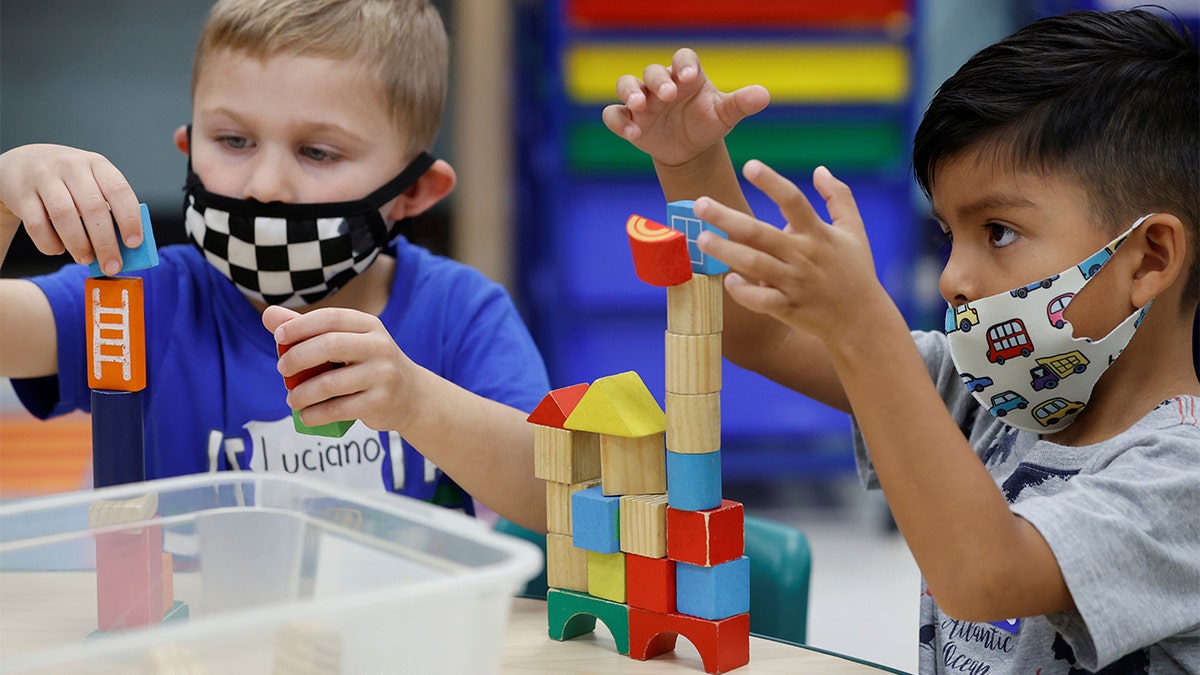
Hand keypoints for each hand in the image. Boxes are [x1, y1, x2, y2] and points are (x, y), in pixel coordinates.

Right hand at [0, 144, 141, 274]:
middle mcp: (71, 166)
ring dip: (79, 245)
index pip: (119, 191)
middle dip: (106, 243)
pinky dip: (50, 243)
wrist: (20, 165)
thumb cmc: (67, 181)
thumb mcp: (91, 182)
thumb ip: (109, 208)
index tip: (134, 244)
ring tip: (86, 260)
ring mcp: (43, 177)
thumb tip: (127, 248)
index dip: (129, 219)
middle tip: (112, 265)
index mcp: (97, 164)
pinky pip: (37, 224)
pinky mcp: (21, 193)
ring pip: (65, 216)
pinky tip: (58, 250)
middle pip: (93, 208)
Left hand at [263, 305, 421, 431]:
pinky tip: (306, 416)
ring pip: (330, 382)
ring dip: (302, 393)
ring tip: (292, 399)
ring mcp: (382, 375)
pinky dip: (316, 414)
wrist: (411, 395)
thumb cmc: (368, 364)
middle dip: (297, 358)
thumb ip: (308, 329)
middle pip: (329, 345)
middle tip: (283, 370)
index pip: (331, 318)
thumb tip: (269, 316)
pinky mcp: (380, 402)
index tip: (279, 337)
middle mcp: (379, 346)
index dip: (301, 325)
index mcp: (368, 325)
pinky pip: (339, 409)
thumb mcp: (346, 341)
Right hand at [602, 48, 769, 166]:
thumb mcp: (725, 115)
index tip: (689, 76)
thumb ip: (741, 103)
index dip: (684, 64)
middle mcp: (661, 83)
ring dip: (631, 93)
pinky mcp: (629, 120)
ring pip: (626, 85)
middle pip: (653, 71)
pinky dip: (619, 122)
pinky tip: (633, 134)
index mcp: (687, 76)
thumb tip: (764, 95)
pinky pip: (614, 115)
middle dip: (658, 81)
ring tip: (640, 107)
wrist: (690, 150)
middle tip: (668, 96)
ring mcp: (642, 101)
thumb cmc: (707, 124)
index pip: (684, 59)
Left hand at [694, 161, 887, 341]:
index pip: (793, 201)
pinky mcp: (788, 307)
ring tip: (702, 239)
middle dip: (728, 218)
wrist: (861, 319)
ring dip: (727, 252)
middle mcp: (803, 256)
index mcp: (818, 233)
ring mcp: (794, 283)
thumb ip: (839, 197)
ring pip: (755, 265)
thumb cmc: (855, 270)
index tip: (749, 165)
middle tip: (699, 204)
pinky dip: (744, 293)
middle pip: (760, 233)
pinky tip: (727, 281)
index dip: (772, 182)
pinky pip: (762, 301)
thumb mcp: (855, 230)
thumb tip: (820, 169)